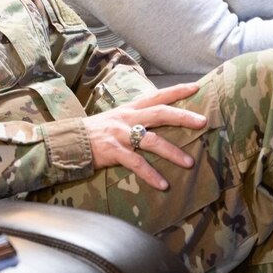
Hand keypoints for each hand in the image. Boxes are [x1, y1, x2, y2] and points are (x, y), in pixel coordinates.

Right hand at [83, 82, 205, 190]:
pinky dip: (151, 175)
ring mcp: (119, 135)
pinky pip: (136, 163)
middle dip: (182, 117)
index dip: (176, 91)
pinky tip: (163, 184)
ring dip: (172, 152)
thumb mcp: (116, 120)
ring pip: (151, 140)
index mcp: (129, 109)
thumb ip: (135, 119)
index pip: (156, 96)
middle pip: (159, 113)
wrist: (68, 142)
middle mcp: (126, 119)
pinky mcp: (113, 151)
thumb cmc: (95, 133)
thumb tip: (159, 121)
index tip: (196, 87)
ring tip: (189, 163)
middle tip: (203, 122)